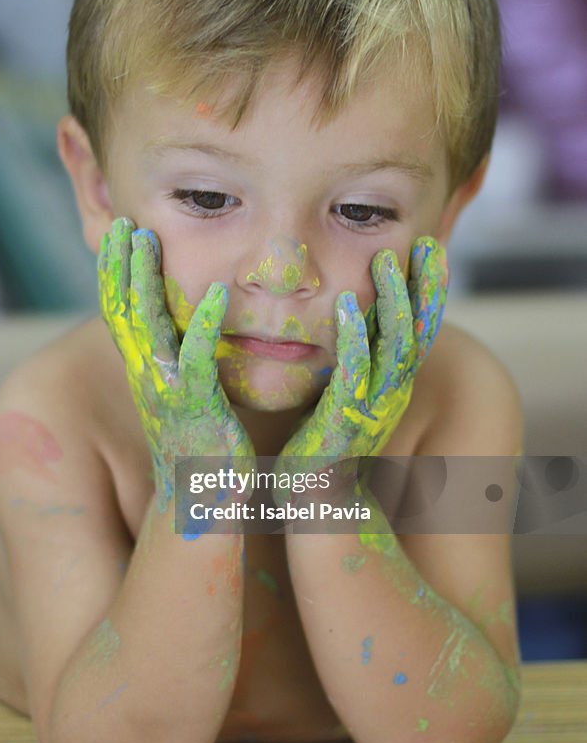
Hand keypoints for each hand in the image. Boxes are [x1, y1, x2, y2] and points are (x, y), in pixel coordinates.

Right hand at [98, 217, 255, 515]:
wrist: (206, 497)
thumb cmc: (201, 442)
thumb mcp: (183, 393)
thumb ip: (181, 358)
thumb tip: (185, 327)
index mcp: (146, 371)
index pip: (119, 313)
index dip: (113, 272)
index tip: (117, 233)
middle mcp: (147, 377)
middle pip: (121, 310)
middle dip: (119, 264)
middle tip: (122, 222)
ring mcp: (167, 391)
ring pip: (145, 326)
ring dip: (144, 280)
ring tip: (147, 239)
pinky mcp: (197, 407)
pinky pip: (196, 359)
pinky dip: (204, 325)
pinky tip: (217, 295)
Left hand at [274, 236, 447, 474]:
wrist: (312, 499)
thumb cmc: (323, 442)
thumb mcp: (346, 394)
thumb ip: (354, 360)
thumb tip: (348, 320)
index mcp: (394, 384)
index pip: (420, 329)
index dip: (430, 291)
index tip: (431, 249)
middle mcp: (393, 393)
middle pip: (420, 332)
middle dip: (425, 287)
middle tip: (426, 244)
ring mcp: (373, 408)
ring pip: (396, 348)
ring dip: (393, 302)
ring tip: (385, 262)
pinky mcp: (345, 422)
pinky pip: (355, 372)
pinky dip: (353, 337)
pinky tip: (343, 305)